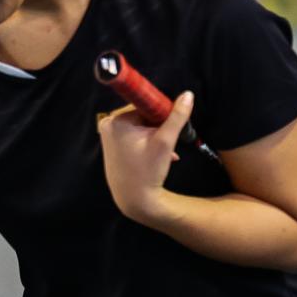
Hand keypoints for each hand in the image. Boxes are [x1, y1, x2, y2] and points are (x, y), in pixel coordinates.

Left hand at [97, 92, 191, 225]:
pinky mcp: (112, 146)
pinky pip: (133, 136)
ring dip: (155, 136)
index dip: (160, 114)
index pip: (144, 106)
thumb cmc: (148, 172)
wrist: (135, 201)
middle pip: (141, 116)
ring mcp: (108, 136)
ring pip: (139, 127)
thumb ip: (177, 117)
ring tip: (167, 152)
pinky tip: (161, 156)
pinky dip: (147, 143)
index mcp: (116, 120)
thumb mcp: (165, 142)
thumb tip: (188, 94)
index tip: (170, 125)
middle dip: (158, 127)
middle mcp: (108, 125)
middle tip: (169, 142)